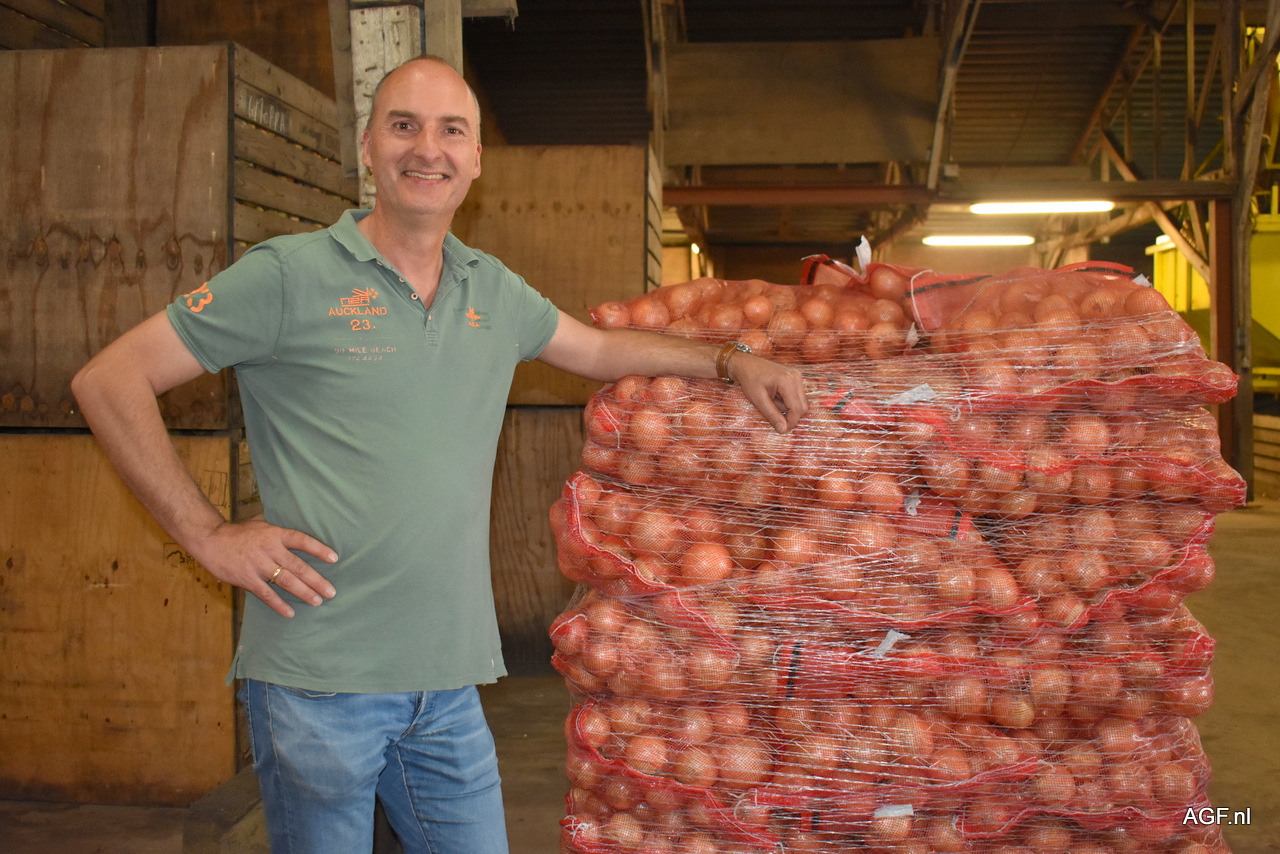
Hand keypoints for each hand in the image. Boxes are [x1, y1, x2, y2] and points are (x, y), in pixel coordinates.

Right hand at [187, 516, 337, 617]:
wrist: (210, 540)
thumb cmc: (237, 533)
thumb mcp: (260, 525)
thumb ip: (277, 533)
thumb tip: (296, 534)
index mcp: (274, 535)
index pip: (302, 541)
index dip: (318, 549)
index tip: (334, 558)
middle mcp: (269, 550)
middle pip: (298, 566)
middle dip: (316, 580)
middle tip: (331, 591)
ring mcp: (259, 565)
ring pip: (286, 581)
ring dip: (304, 592)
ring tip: (318, 601)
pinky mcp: (247, 579)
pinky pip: (267, 594)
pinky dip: (279, 604)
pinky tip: (290, 612)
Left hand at [730, 353, 809, 432]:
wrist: (746, 364)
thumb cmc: (750, 380)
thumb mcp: (758, 400)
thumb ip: (772, 415)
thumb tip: (783, 430)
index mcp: (788, 381)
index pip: (797, 409)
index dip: (791, 422)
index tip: (781, 430)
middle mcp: (796, 377)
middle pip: (802, 406)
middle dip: (790, 415)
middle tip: (775, 418)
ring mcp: (797, 376)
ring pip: (800, 402)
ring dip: (788, 408)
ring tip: (771, 401)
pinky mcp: (795, 378)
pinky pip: (797, 396)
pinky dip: (787, 401)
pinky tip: (775, 397)